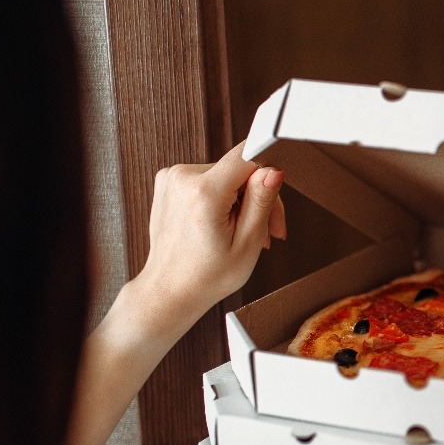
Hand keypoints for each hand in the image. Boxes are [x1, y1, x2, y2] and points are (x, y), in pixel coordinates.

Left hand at [130, 139, 285, 339]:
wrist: (171, 290)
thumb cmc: (208, 276)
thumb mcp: (248, 243)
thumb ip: (262, 200)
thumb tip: (274, 169)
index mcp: (204, 193)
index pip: (248, 155)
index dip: (268, 174)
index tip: (273, 200)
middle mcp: (183, 178)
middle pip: (240, 169)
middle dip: (259, 197)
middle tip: (268, 231)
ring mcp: (172, 177)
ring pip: (227, 175)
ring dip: (242, 200)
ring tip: (245, 233)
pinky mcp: (169, 181)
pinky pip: (210, 179)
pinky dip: (222, 198)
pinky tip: (226, 223)